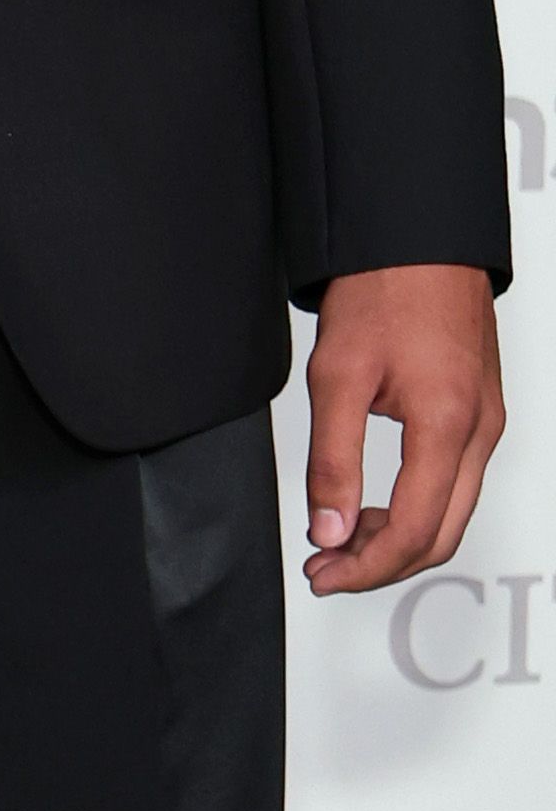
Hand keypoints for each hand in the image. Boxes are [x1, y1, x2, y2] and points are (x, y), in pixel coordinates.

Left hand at [303, 263, 502, 596]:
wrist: (418, 236)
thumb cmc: (384, 288)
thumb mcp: (337, 376)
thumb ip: (333, 461)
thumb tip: (330, 530)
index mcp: (448, 425)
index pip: (415, 532)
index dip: (367, 566)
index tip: (325, 574)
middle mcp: (480, 430)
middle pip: (442, 534)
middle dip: (382, 563)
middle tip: (327, 570)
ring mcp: (486, 421)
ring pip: (452, 511)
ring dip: (398, 537)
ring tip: (340, 539)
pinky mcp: (479, 409)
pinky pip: (455, 481)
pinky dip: (415, 505)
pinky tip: (371, 502)